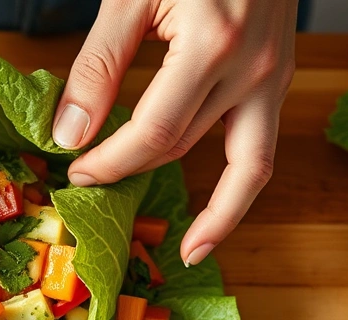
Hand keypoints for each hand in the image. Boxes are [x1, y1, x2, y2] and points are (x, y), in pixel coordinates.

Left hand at [53, 0, 296, 265]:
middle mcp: (253, 70)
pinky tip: (214, 225)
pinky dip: (239, 193)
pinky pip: (261, 153)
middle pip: (181, 148)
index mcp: (213, 45)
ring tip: (183, 246)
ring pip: (236, 166)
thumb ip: (99, 65)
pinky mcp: (277, 81)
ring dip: (202, 204)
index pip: (153, 134)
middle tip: (89, 181)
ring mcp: (273, 79)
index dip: (109, 161)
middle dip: (131, 171)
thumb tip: (70, 133)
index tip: (74, 170)